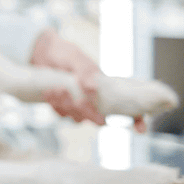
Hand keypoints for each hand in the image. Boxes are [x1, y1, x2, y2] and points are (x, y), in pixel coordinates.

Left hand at [30, 28, 144, 131]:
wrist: (41, 53)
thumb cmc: (64, 54)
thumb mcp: (75, 58)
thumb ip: (85, 71)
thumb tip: (93, 87)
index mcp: (106, 89)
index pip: (128, 110)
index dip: (138, 121)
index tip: (141, 129)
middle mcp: (94, 101)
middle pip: (98, 118)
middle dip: (88, 113)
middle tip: (77, 101)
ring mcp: (77, 105)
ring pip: (78, 117)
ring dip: (68, 107)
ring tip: (57, 91)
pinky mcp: (60, 106)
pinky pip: (61, 113)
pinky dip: (55, 106)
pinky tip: (49, 94)